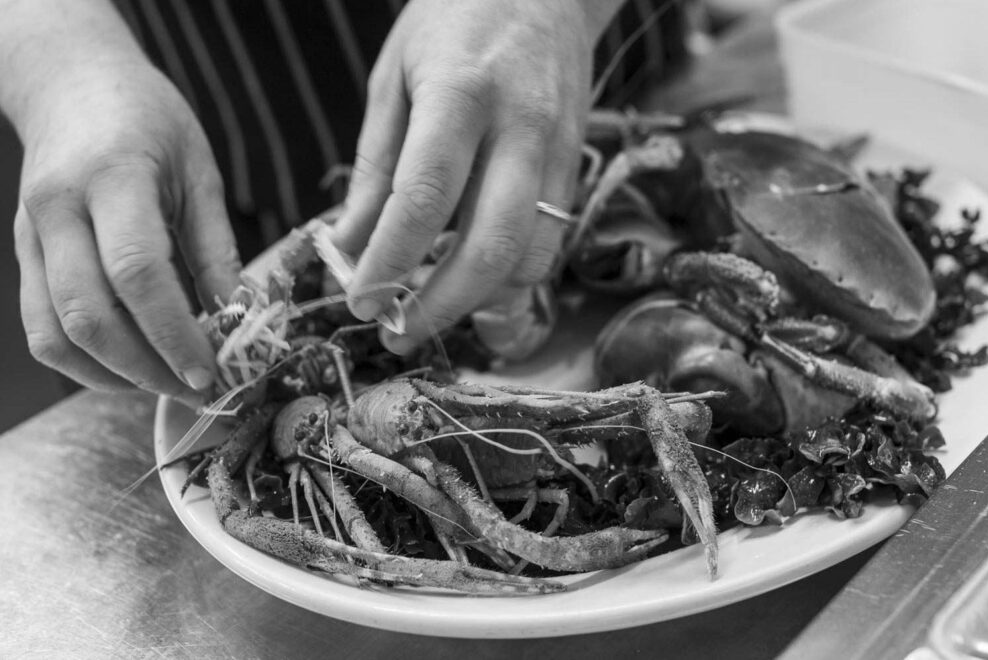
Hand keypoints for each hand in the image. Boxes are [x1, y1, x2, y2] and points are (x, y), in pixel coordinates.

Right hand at [13, 59, 240, 404]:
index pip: (137, 272)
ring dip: (112, 376)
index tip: (210, 369)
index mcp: (112, 178)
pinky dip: (83, 362)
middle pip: (87, 315)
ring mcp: (30, 235)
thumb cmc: (148, 120)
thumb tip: (239, 319)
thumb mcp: (200, 172)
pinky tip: (127, 366)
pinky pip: (40, 328)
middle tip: (195, 388)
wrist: (71, 83)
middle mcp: (58, 210)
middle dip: (145, 368)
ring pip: (53, 334)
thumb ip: (216, 248)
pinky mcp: (23, 255)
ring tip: (164, 383)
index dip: (173, 332)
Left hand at [332, 0, 621, 353]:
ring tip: (431, 306)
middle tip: (398, 332)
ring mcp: (560, 151)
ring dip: (479, 299)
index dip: (389, 263)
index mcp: (461, 96)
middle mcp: (521, 129)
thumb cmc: (454, 21)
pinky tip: (471, 272)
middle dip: (441, 305)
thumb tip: (349, 246)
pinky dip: (508, 273)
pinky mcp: (578, 167)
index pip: (423, 200)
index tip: (359, 302)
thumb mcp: (394, 79)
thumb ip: (375, 168)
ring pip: (531, 257)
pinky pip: (549, 242)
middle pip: (491, 246)